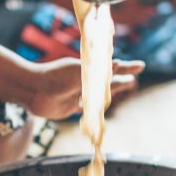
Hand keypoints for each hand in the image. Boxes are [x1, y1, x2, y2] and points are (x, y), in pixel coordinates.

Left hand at [29, 58, 144, 119]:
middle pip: (108, 82)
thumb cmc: (56, 78)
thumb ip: (97, 73)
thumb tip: (117, 64)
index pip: (112, 68)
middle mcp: (85, 81)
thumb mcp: (79, 73)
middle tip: (134, 80)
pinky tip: (102, 111)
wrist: (34, 91)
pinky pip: (88, 110)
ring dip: (111, 94)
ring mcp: (79, 94)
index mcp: (88, 69)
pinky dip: (96, 111)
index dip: (127, 68)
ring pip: (100, 96)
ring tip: (123, 91)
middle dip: (121, 81)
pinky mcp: (72, 107)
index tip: (141, 66)